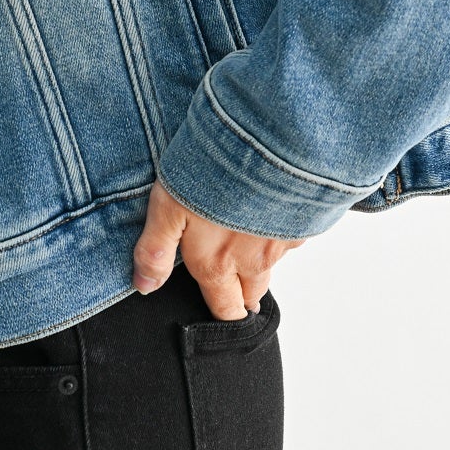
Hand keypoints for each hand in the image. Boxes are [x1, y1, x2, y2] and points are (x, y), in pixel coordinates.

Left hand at [132, 177, 306, 317]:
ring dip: (261, 254)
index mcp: (217, 263)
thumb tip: (145, 286)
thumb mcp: (168, 206)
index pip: (225, 309)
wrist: (267, 139)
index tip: (222, 305)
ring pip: (273, 262)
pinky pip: (294, 232)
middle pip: (252, 293)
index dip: (222, 310)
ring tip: (247, 228)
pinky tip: (270, 202)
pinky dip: (282, 224)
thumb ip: (156, 249)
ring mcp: (283, 240)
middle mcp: (254, 261)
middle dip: (243, 291)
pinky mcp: (305, 218)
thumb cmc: (212, 169)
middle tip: (234, 277)